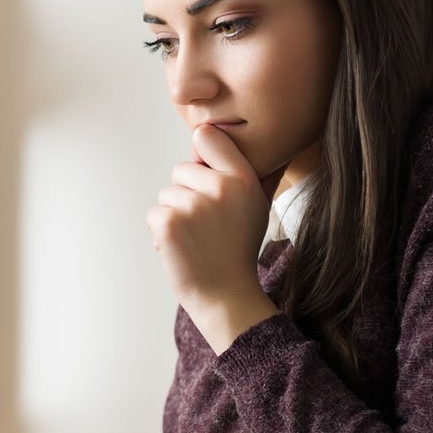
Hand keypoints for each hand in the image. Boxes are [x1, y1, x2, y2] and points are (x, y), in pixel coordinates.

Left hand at [146, 125, 280, 349]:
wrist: (225, 295)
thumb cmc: (239, 250)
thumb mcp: (259, 208)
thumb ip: (262, 176)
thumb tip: (278, 152)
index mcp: (243, 178)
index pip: (207, 137)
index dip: (201, 154)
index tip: (205, 171)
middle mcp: (221, 188)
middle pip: (182, 169)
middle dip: (187, 193)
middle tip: (207, 224)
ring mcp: (193, 205)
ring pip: (166, 194)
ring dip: (174, 215)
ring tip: (197, 238)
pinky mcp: (168, 223)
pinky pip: (154, 214)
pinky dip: (161, 232)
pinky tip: (182, 248)